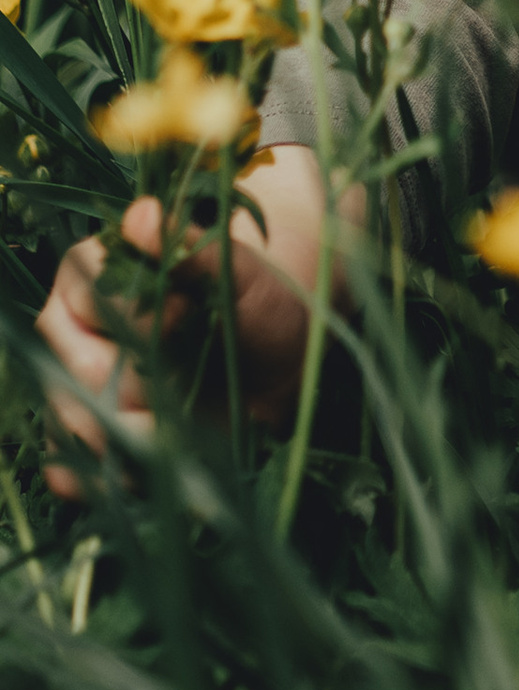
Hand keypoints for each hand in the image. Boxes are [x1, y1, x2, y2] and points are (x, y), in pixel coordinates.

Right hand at [38, 142, 340, 494]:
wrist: (280, 364)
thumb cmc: (258, 302)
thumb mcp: (239, 273)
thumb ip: (191, 247)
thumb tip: (141, 215)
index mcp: (91, 273)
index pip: (87, 300)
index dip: (137, 317)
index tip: (186, 316)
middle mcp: (67, 330)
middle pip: (73, 371)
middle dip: (137, 384)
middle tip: (187, 380)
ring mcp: (69, 388)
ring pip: (68, 426)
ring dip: (129, 436)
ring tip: (180, 427)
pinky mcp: (84, 440)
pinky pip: (70, 472)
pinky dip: (112, 474)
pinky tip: (155, 463)